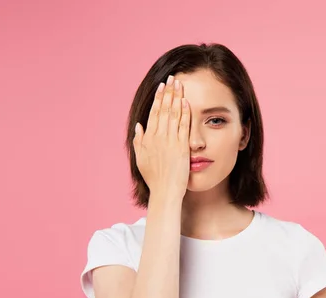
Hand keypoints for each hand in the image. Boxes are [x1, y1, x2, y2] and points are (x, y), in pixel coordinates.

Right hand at [133, 75, 190, 200]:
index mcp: (148, 139)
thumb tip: (139, 126)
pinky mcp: (181, 147)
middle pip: (163, 109)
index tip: (162, 86)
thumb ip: (139, 141)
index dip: (159, 98)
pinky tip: (186, 102)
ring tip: (180, 84)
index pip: (154, 113)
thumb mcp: (142, 159)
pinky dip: (184, 113)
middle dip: (168, 92)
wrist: (165, 191)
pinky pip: (183, 127)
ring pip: (173, 115)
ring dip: (177, 98)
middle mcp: (158, 138)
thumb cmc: (154, 178)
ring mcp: (170, 142)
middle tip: (173, 77)